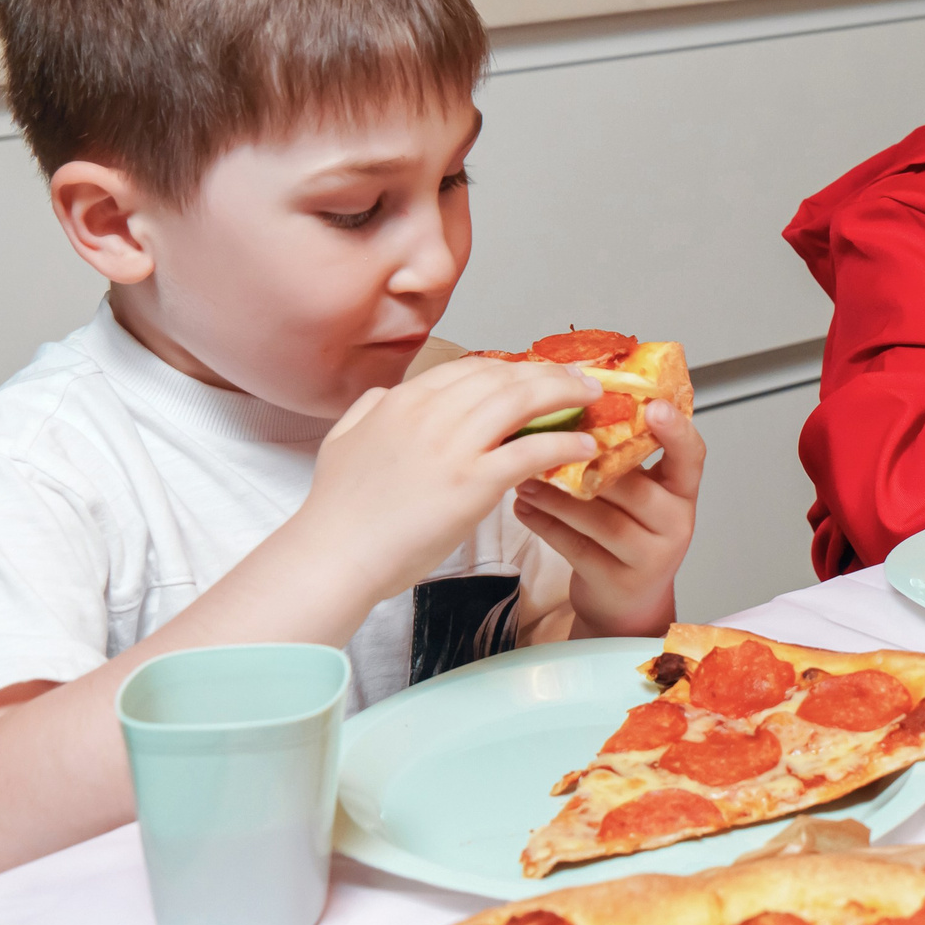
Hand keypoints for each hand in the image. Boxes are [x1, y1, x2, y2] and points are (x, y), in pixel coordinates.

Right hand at [299, 355, 604, 607]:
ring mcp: (453, 446)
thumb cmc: (338, 511)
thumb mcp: (341, 440)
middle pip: (504, 377)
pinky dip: (564, 443)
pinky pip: (532, 450)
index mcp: (402, 401)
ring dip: (565, 395)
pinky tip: (584, 446)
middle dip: (547, 373)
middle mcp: (431, 413)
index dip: (511, 367)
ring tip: (591, 400)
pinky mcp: (473, 483)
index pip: (471, 368)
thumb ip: (367, 410)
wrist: (333, 556)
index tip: (536, 373)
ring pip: (523, 401)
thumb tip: (385, 396)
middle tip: (579, 379)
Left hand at [515, 398, 702, 637]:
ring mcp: (649, 557)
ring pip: (601, 519)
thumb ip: (626, 462)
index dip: (676, 431)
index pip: (692, 456)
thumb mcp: (642, 497)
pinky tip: (524, 507)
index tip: (656, 406)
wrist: (627, 604)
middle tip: (550, 439)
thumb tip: (580, 410)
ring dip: (557, 497)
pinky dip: (545, 525)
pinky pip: (576, 547)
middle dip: (589, 464)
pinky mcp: (616, 580)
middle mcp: (674, 524)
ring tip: (525, 478)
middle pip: (634, 488)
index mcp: (682, 492)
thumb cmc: (631, 536)